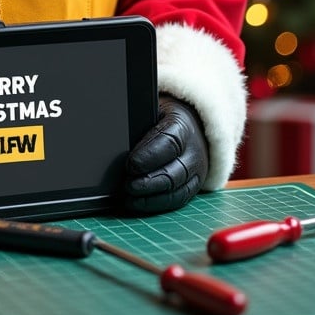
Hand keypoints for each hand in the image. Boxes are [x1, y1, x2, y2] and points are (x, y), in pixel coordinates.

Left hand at [122, 94, 208, 214]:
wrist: (191, 127)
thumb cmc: (163, 118)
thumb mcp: (153, 110)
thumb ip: (140, 121)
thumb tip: (119, 135)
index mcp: (183, 126)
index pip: (169, 142)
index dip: (149, 155)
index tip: (130, 164)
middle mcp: (193, 151)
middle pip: (174, 172)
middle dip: (149, 182)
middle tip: (127, 185)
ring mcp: (196, 171)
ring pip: (177, 191)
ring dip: (152, 198)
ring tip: (130, 198)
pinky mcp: (194, 187)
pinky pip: (178, 200)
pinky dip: (157, 204)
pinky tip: (138, 204)